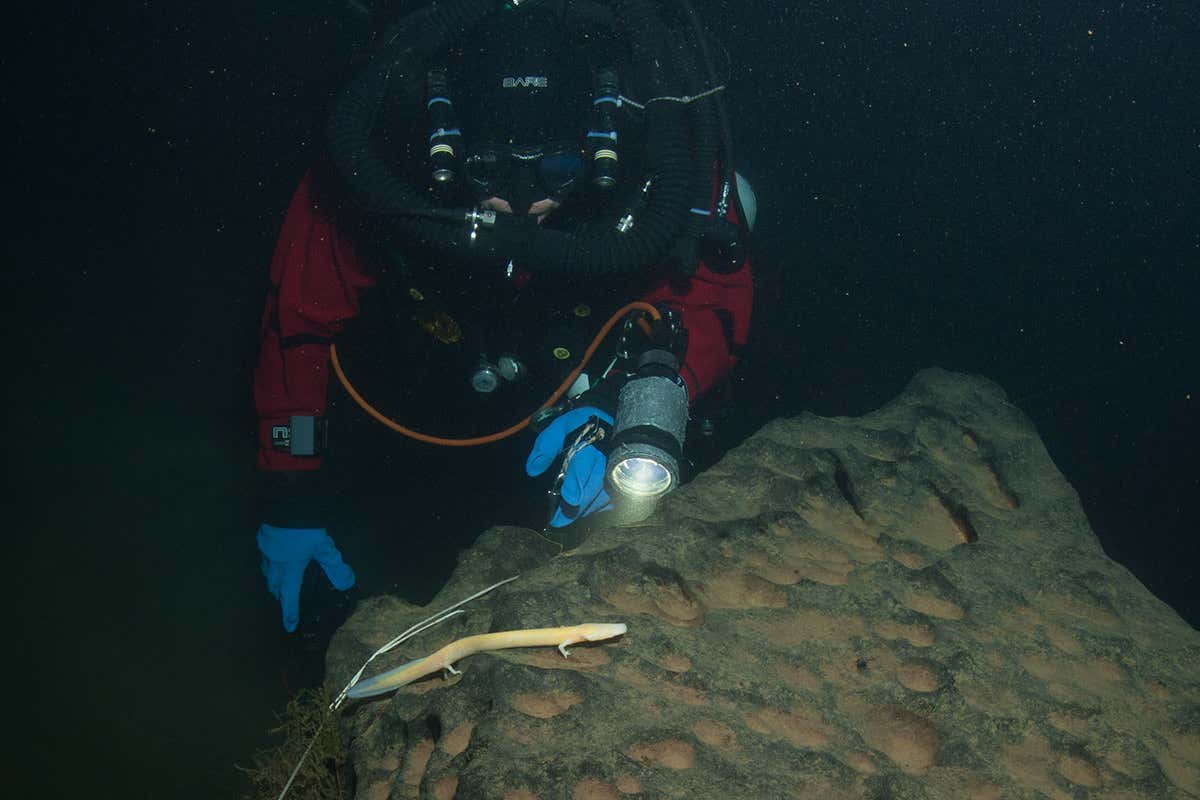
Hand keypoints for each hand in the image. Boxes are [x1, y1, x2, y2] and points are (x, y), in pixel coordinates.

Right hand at [257, 524, 355, 632]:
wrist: (284, 505)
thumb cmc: (304, 531)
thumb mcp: (324, 548)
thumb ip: (335, 566)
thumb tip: (347, 583)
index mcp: (289, 571)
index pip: (289, 598)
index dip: (290, 613)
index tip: (289, 627)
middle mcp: (274, 565)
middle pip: (273, 587)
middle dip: (279, 596)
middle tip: (284, 602)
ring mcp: (266, 551)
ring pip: (267, 573)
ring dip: (272, 581)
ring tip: (278, 583)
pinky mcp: (263, 538)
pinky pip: (264, 558)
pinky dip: (270, 564)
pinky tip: (275, 558)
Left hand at [525, 407, 614, 527]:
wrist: (609, 421)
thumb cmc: (580, 426)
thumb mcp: (559, 428)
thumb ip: (546, 447)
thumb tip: (532, 470)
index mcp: (589, 444)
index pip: (583, 466)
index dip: (576, 483)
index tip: (569, 499)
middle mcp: (605, 458)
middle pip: (594, 487)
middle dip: (577, 507)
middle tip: (559, 521)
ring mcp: (617, 469)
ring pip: (605, 495)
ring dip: (587, 510)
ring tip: (567, 520)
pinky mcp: (623, 479)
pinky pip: (614, 498)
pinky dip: (599, 509)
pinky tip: (585, 513)